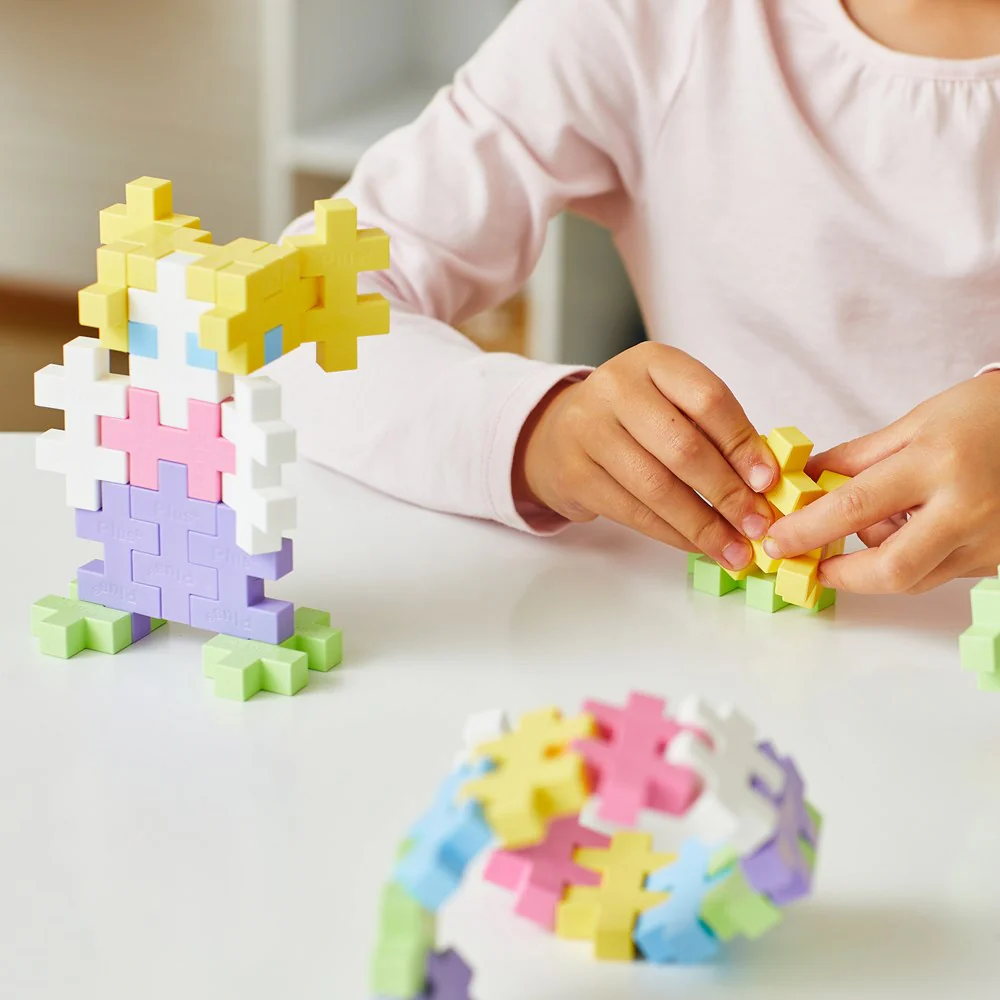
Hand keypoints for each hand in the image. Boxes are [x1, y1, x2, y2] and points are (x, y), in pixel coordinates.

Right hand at [512, 343, 779, 569]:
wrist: (558, 433)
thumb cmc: (634, 419)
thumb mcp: (672, 402)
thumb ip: (715, 430)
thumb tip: (764, 482)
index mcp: (653, 361)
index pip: (707, 399)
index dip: (742, 444)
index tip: (768, 482)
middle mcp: (615, 389)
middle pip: (683, 447)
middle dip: (727, 493)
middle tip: (756, 524)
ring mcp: (588, 431)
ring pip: (657, 487)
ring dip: (703, 525)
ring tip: (734, 549)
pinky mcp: (575, 475)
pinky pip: (634, 512)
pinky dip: (673, 534)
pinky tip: (697, 544)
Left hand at [763, 375, 999, 593]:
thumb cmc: (983, 415)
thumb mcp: (914, 423)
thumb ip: (856, 458)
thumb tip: (804, 482)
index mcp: (935, 464)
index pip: (853, 508)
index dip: (806, 531)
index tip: (776, 542)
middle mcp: (965, 509)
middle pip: (890, 568)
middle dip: (841, 575)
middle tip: (812, 564)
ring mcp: (987, 541)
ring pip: (914, 578)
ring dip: (877, 563)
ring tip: (874, 525)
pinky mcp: (997, 559)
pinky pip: (939, 572)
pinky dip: (911, 558)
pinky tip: (912, 527)